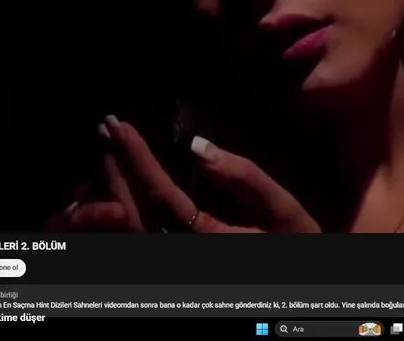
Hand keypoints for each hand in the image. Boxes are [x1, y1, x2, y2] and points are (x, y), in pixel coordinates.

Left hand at [51, 116, 319, 232]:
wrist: (296, 277)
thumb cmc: (294, 239)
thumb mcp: (280, 207)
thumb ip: (244, 176)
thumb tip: (198, 146)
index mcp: (210, 239)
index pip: (162, 196)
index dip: (139, 160)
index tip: (123, 127)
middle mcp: (184, 251)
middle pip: (134, 211)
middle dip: (117, 165)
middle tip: (106, 125)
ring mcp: (176, 255)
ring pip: (127, 224)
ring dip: (113, 181)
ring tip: (107, 144)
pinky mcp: (175, 253)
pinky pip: (134, 231)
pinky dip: (119, 201)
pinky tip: (115, 175)